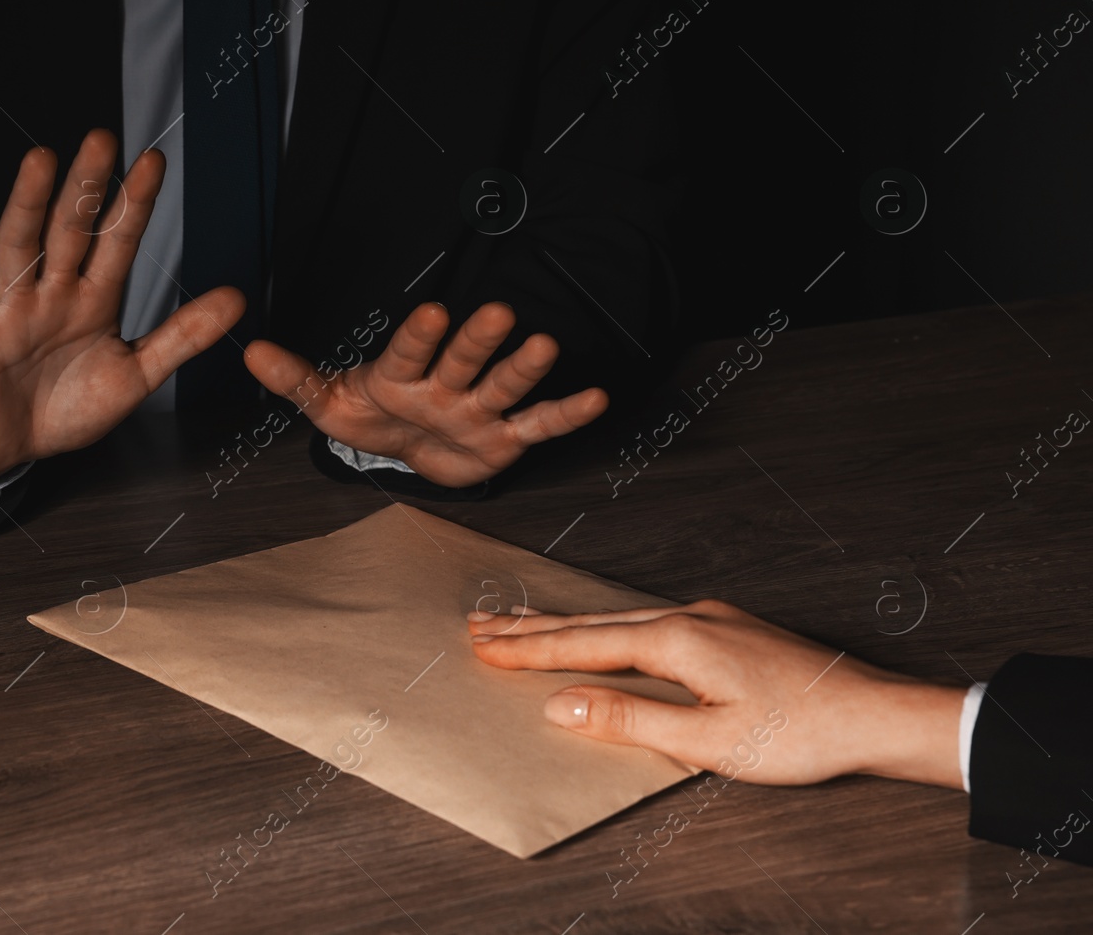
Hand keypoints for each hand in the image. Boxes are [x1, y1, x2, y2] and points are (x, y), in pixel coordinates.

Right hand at [0, 129, 245, 491]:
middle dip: (86, 187)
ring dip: (27, 204)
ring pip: (19, 248)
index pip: (117, 242)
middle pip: (69, 231)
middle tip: (103, 139)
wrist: (8, 450)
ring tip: (41, 159)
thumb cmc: (66, 408)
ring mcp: (10, 311)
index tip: (152, 162)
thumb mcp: (136, 374)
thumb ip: (183, 336)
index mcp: (92, 300)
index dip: (133, 204)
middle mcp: (52, 294)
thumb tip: (237, 298)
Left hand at [243, 302, 607, 486]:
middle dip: (477, 340)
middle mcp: (444, 385)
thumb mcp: (326, 401)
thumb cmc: (367, 416)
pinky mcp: (502, 438)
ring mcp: (476, 409)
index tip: (433, 312)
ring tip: (546, 346)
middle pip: (462, 359)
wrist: (402, 447)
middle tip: (497, 313)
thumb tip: (251, 352)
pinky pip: (537, 426)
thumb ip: (295, 379)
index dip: (420, 335)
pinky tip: (596, 398)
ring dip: (524, 369)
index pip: (409, 351)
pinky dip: (565, 416)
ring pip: (502, 386)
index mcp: (400, 374)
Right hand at [468, 599, 966, 788]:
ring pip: (619, 618)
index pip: (582, 645)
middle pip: (592, 622)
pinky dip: (608, 626)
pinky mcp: (728, 627)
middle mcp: (687, 617)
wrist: (875, 714)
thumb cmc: (800, 734)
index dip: (528, 648)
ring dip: (568, 623)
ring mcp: (710, 617)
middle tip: (482, 624)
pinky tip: (604, 629)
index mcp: (676, 641)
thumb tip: (562, 705)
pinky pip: (648, 620)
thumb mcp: (707, 741)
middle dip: (534, 626)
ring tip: (526, 622)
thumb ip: (630, 719)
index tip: (484, 645)